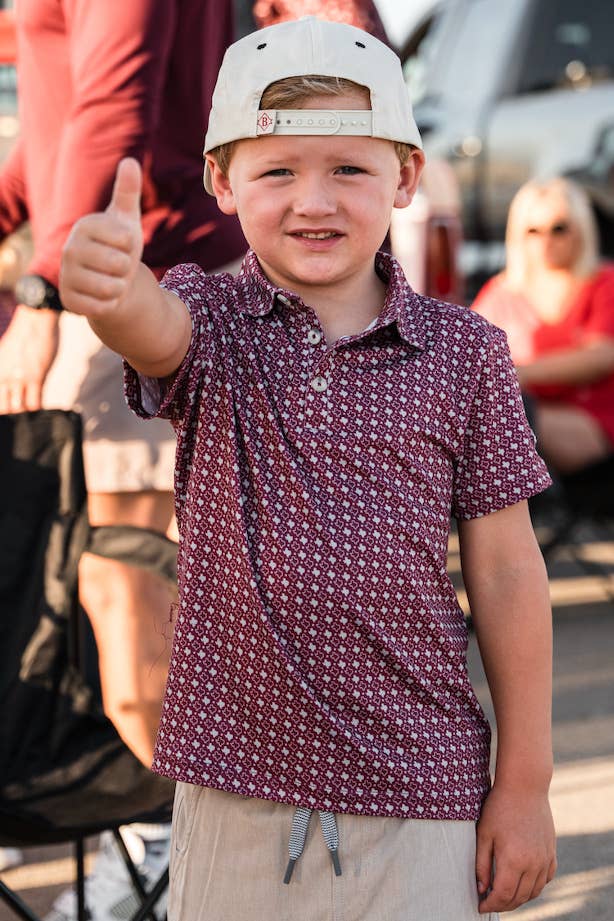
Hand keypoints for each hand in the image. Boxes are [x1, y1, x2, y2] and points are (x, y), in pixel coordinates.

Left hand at [0, 304, 58, 412]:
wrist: (35, 320)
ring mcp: (20, 379)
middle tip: (20, 418)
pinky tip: (42, 410)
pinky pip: (35, 404)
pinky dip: (38, 410)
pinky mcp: (36, 378)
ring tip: (31, 416)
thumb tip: (10, 386)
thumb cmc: (24, 335)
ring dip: (25, 413)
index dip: (3, 409)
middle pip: (4, 408)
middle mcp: (4, 378)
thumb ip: (6, 372)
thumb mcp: (6, 354)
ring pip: (18, 409)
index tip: (10, 413)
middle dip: (12, 415)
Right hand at [59, 157, 143, 318]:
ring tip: (112, 280)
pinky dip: (111, 305)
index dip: (131, 245)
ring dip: (120, 287)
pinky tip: (103, 296)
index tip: (121, 244)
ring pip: (111, 288)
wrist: (111, 280)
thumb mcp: (127, 220)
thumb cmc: (119, 247)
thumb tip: (130, 161)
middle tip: (117, 266)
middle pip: (118, 264)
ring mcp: (67, 276)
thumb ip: (128, 192)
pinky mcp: (70, 300)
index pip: (125, 239)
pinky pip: (103, 307)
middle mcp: (70, 249)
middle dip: (126, 268)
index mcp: (85, 225)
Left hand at [475, 784, 555, 912]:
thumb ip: (482, 864)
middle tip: (489, 902)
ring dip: (519, 898)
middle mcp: (533, 864)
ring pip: (534, 891)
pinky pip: (546, 879)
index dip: (491, 904)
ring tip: (504, 895)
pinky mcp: (551, 852)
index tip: (481, 906)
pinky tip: (523, 883)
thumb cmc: (499, 807)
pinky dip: (534, 887)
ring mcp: (545, 859)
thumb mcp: (484, 834)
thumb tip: (482, 889)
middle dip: (503, 904)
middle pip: (519, 897)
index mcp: (513, 860)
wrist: (525, 786)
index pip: (503, 895)